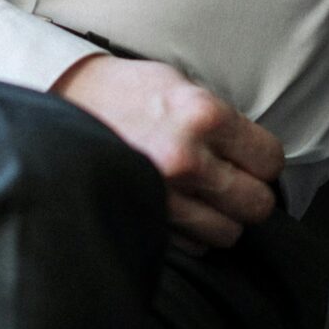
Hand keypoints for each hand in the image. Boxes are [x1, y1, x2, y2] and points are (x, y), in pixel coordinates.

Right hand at [49, 53, 282, 254]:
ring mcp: (164, 194)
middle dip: (249, 193)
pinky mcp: (144, 217)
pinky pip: (193, 245)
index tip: (251, 159)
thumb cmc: (120, 91)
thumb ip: (218, 118)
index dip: (263, 161)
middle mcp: (187, 157)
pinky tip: (177, 207)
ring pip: (229, 232)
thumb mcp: (176, 83)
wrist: (59, 104)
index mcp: (202, 114)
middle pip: (257, 203)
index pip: (270, 159)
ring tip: (202, 197)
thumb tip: (254, 152)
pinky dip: (191, 232)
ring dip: (221, 218)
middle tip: (231, 181)